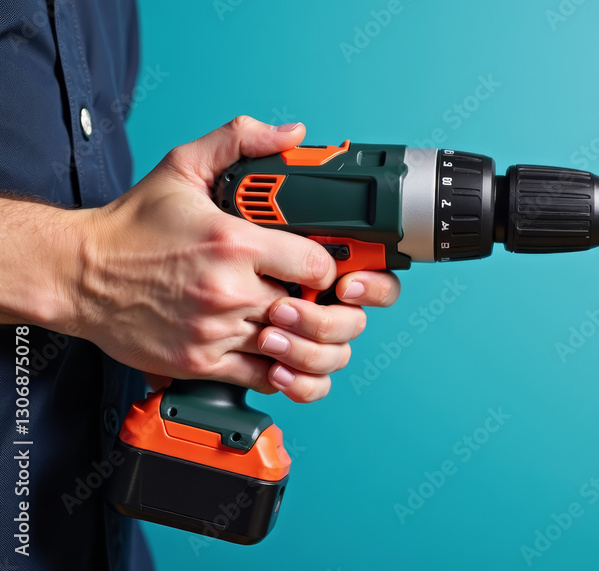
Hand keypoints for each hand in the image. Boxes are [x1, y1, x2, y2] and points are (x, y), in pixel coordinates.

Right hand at [73, 116, 399, 400]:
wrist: (78, 274)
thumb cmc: (132, 228)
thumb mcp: (183, 167)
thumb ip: (240, 141)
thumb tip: (292, 135)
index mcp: (234, 243)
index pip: (318, 267)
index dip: (331, 269)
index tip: (322, 268)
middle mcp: (229, 291)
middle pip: (314, 313)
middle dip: (328, 308)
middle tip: (324, 302)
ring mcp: (216, 332)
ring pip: (296, 352)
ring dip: (311, 343)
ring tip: (306, 329)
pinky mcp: (202, 363)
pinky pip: (266, 380)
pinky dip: (285, 374)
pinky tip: (282, 355)